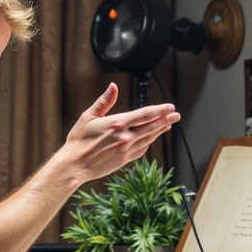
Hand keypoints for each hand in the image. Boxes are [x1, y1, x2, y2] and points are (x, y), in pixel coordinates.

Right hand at [62, 83, 178, 185]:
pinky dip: (148, 143)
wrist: (75, 165)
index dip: (160, 110)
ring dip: (160, 131)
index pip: (145, 114)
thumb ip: (104, 101)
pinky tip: (151, 139)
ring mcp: (126, 150)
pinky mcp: (124, 160)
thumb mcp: (88, 116)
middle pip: (152, 127)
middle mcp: (125, 137)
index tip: (170, 107)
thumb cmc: (79, 140)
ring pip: (148, 139)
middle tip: (176, 115)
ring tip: (168, 125)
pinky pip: (141, 150)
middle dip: (166, 120)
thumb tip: (113, 86)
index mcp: (117, 124)